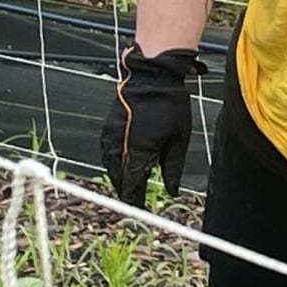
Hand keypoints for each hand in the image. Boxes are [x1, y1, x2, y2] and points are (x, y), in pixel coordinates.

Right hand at [99, 45, 204, 207]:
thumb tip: (172, 191)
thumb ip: (173, 168)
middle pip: (119, 180)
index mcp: (140, 152)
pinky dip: (113, 163)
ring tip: (130, 185)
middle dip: (127, 191)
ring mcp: (111, 137)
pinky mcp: (107, 128)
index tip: (143, 209)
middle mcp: (121, 147)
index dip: (137, 200)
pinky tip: (122, 165)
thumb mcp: (179, 138)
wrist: (151, 76)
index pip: (133, 186)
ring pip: (110, 168)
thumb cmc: (170, 104)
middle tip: (137, 199)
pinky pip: (106, 153)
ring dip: (119, 178)